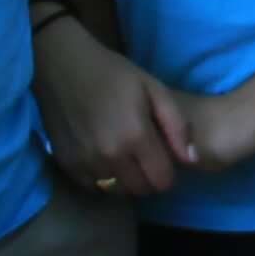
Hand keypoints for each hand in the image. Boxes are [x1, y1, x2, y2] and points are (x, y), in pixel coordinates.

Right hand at [43, 27, 199, 198]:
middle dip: (148, 179)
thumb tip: (192, 160)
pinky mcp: (66, 164)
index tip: (163, 159)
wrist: (62, 64)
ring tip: (123, 155)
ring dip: (125, 180)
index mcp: (135, 136)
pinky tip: (102, 155)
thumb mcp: (154, 89)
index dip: (168, 173)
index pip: (162, 181)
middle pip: (140, 190)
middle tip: (144, 157)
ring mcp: (85, 162)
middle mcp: (109, 156)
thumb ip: (177, 126)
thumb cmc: (113, 73)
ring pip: (116, 191)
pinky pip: (93, 186)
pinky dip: (102, 177)